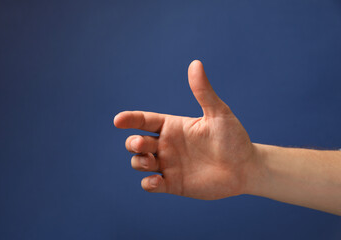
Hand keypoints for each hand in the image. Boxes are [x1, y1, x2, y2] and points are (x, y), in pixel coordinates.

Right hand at [114, 60, 256, 199]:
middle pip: (136, 142)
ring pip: (140, 162)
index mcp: (173, 126)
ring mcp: (169, 165)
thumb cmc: (233, 138)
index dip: (130, 119)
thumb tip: (195, 63)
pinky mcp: (173, 184)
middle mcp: (167, 145)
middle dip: (133, 143)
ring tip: (151, 162)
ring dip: (139, 162)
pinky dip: (148, 184)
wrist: (245, 168)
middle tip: (143, 144)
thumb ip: (203, 91)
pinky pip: (151, 185)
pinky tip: (156, 181)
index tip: (118, 120)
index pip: (144, 120)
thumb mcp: (218, 113)